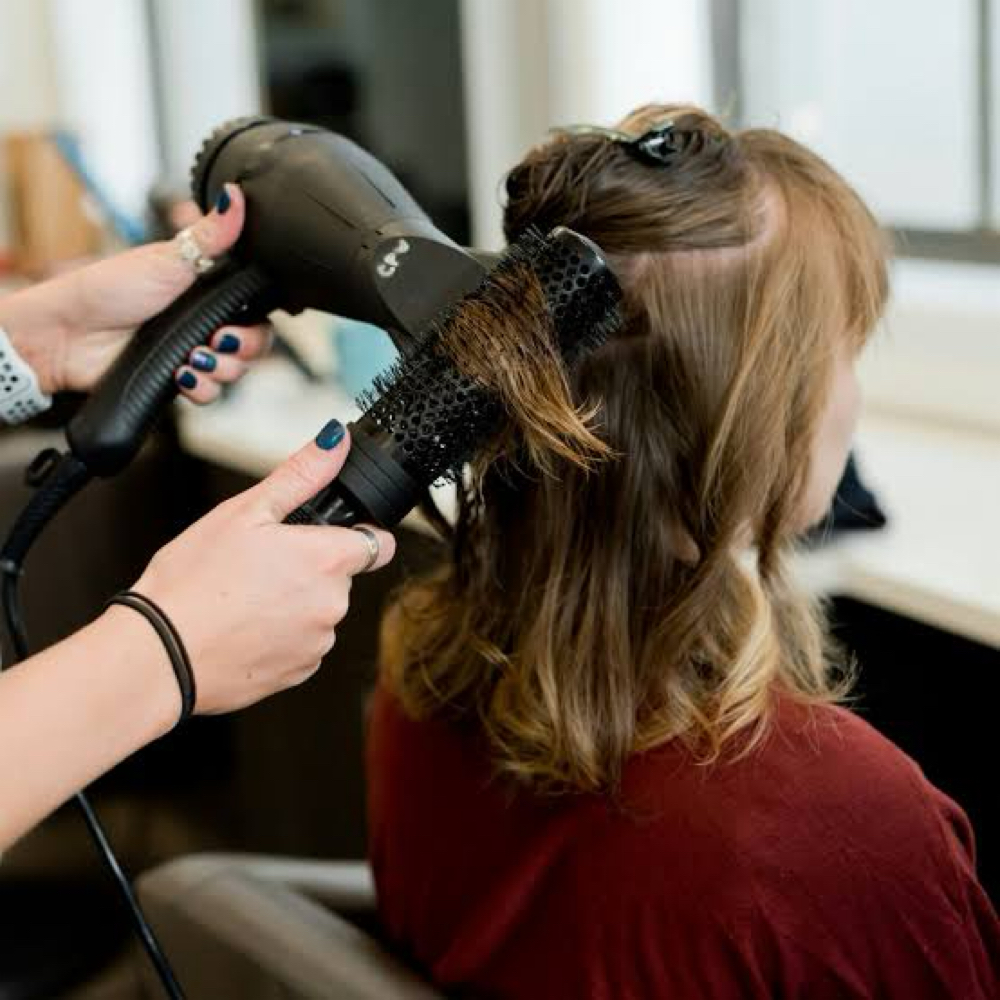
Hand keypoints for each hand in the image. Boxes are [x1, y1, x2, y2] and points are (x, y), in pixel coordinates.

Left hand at [0, 184, 269, 401]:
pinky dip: (202, 389)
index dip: (258, 321)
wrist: (70, 333)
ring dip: (221, 369)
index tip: (242, 319)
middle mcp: (205, 323)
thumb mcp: (168, 258)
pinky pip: (210, 394)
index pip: (256, 311)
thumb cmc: (109, 289)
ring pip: (235, 372)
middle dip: (244, 348)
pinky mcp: (179, 379)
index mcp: (209, 292)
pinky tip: (181, 376)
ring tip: (192, 358)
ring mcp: (193, 352)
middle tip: (218, 340)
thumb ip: (211, 234)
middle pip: (254, 345)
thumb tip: (236, 196)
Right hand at [130, 421, 395, 714]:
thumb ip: (301, 475)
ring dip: (294, 603)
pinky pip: (301, 645)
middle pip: (341, 577)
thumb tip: (335, 441)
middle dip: (310, 568)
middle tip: (259, 564)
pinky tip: (242, 627)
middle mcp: (333, 604)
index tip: (328, 535)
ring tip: (243, 597)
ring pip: (319, 612)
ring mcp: (317, 643)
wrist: (158, 655)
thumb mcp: (244, 511)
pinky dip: (280, 636)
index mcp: (327, 560)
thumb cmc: (193, 581)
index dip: (356, 533)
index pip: (378, 543)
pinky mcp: (299, 673)